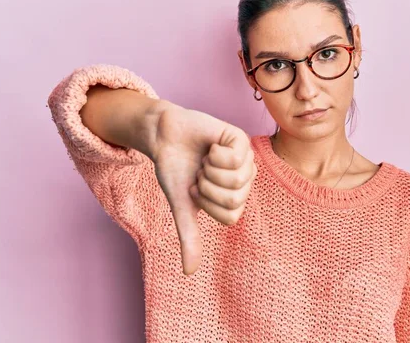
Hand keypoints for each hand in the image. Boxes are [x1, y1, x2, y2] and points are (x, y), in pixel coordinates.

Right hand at [151, 104, 256, 274]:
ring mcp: (246, 159)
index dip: (206, 205)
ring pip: (235, 180)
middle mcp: (245, 180)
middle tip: (200, 174)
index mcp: (235, 198)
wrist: (164, 138)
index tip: (195, 191)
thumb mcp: (182, 207)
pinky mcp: (241, 140)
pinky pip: (235, 158)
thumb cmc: (175, 170)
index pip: (230, 217)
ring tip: (204, 160)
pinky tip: (211, 146)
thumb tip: (189, 272)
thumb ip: (189, 236)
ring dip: (209, 171)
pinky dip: (214, 154)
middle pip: (234, 199)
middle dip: (206, 188)